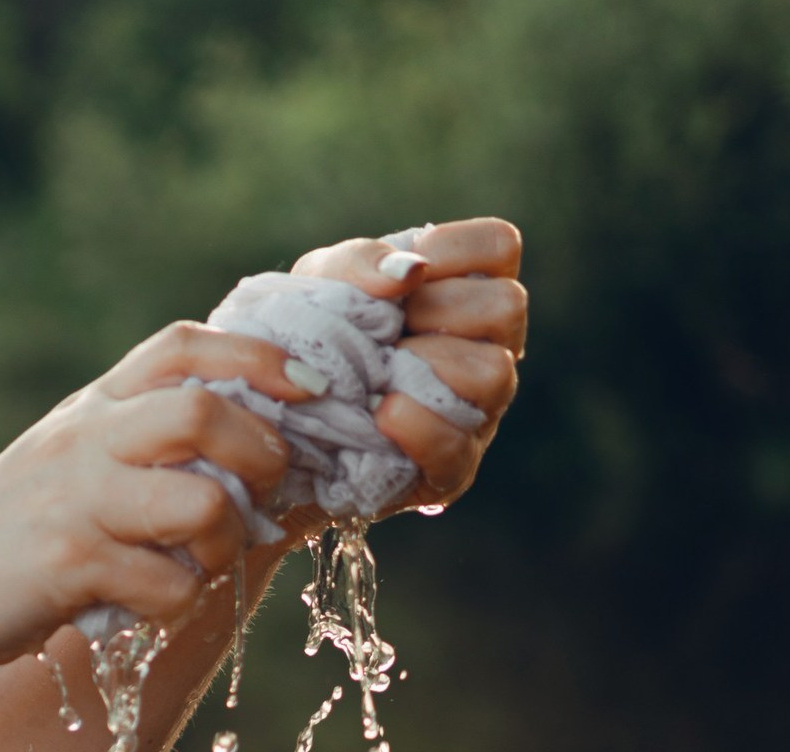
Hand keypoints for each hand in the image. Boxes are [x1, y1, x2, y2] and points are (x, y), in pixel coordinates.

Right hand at [0, 323, 321, 666]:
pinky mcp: (69, 566)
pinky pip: (168, 585)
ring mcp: (74, 500)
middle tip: (263, 493)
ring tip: (196, 564)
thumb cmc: (11, 534)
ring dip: (223, 544)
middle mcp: (82, 438)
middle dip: (261, 453)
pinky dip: (175, 603)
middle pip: (203, 411)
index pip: (181, 346)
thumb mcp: (68, 461)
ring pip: (203, 502)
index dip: (258, 356)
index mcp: (89, 406)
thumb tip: (245, 446)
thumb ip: (136, 442)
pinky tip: (144, 606)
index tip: (310, 386)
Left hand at [292, 217, 525, 514]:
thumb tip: (411, 269)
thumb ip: (360, 262)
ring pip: (495, 373)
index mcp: (462, 292)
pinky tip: (380, 416)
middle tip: (388, 332)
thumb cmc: (316, 342)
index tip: (409, 274)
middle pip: (505, 305)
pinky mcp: (454, 467)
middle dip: (437, 311)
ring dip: (430, 367)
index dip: (459, 249)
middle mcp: (486, 347)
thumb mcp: (322, 287)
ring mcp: (478, 409)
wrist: (284, 426)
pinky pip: (459, 444)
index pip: (498, 246)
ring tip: (381, 377)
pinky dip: (418, 427)